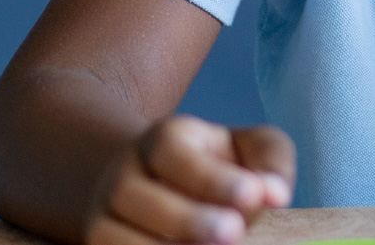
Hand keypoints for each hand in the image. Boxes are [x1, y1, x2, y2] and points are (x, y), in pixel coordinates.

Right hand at [83, 115, 294, 244]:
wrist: (166, 185)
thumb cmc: (223, 166)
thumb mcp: (252, 149)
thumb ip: (271, 163)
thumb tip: (277, 195)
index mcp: (164, 139)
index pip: (172, 151)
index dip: (210, 177)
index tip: (252, 194)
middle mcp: (122, 174)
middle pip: (132, 194)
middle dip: (186, 219)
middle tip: (233, 233)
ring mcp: (101, 214)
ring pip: (108, 235)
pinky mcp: (97, 244)